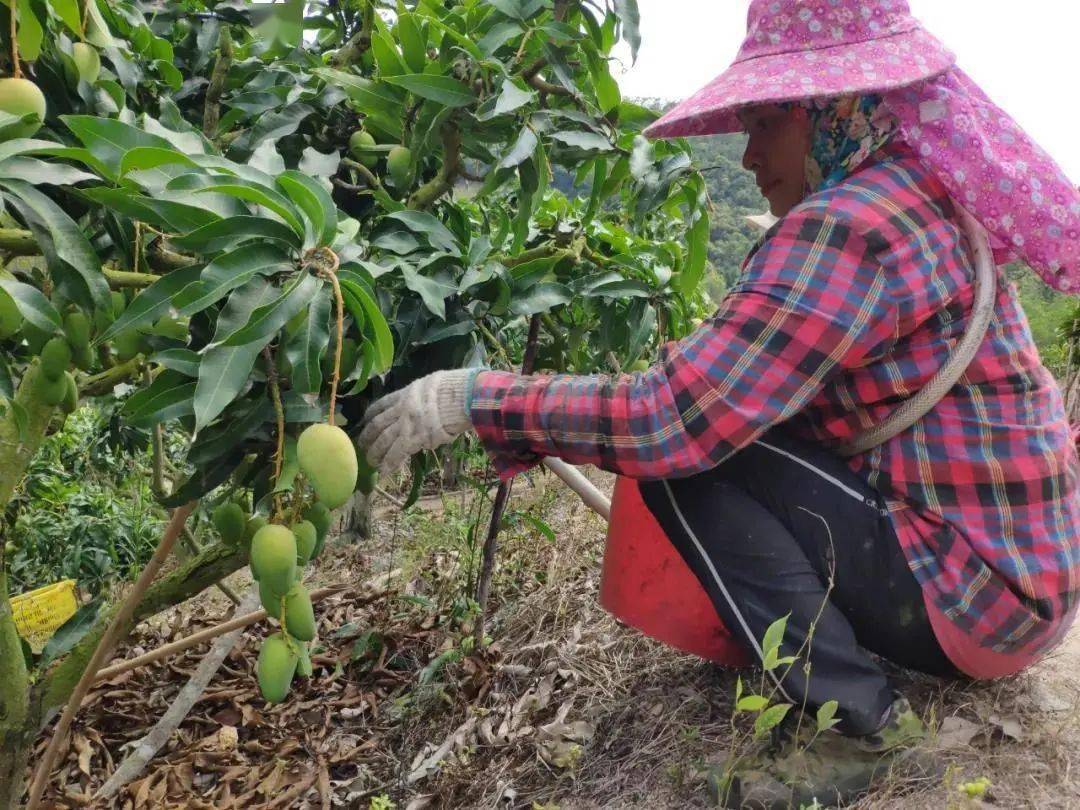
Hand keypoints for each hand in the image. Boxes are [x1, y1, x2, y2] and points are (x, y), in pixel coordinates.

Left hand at [358, 369, 474, 474]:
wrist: (459, 396)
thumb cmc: (453, 388)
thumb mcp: (431, 386)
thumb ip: (421, 399)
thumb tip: (424, 412)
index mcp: (405, 394)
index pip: (382, 404)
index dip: (371, 414)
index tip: (366, 420)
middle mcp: (400, 410)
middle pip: (378, 424)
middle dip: (368, 436)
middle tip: (363, 446)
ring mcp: (405, 425)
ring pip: (383, 440)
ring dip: (375, 452)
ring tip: (371, 462)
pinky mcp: (413, 439)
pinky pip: (396, 453)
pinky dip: (389, 464)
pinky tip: (383, 472)